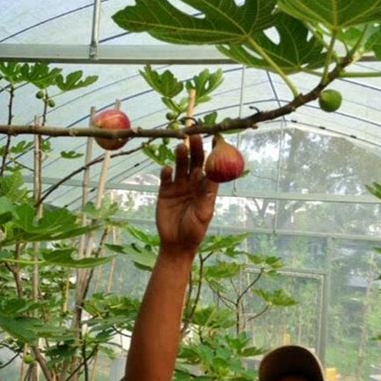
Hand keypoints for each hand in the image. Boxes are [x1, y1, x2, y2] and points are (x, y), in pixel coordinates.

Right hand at [156, 135, 217, 254]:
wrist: (176, 244)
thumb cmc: (194, 230)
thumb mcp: (203, 213)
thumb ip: (206, 195)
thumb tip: (212, 177)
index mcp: (206, 188)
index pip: (211, 167)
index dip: (213, 153)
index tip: (215, 139)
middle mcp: (193, 183)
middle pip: (195, 162)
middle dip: (195, 149)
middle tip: (194, 137)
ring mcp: (179, 186)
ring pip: (180, 166)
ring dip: (181, 156)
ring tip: (180, 147)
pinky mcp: (165, 191)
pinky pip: (165, 178)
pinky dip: (166, 172)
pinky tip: (167, 170)